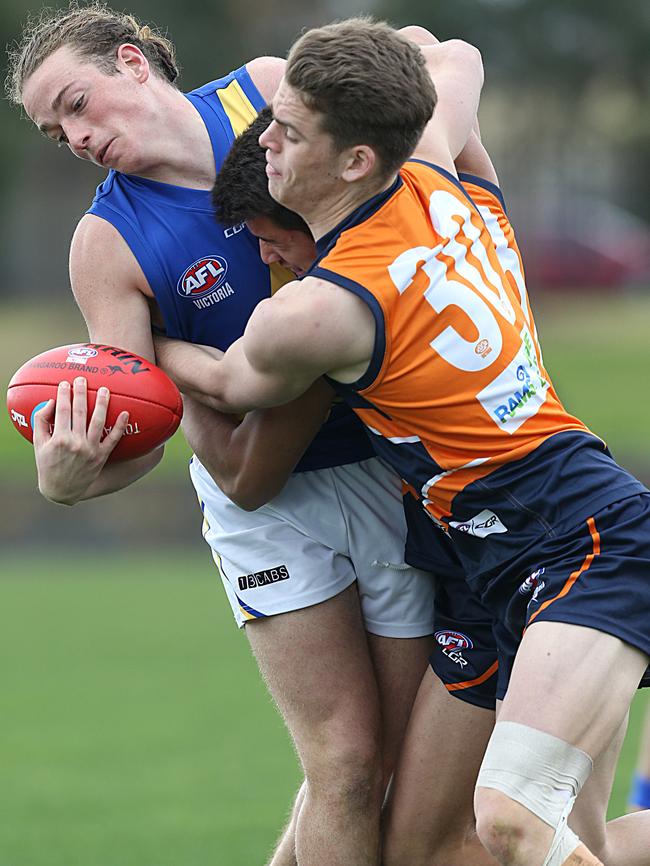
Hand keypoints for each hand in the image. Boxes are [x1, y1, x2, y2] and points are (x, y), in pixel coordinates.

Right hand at [33, 377, 129, 504]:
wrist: (62, 489)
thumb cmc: (48, 464)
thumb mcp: (38, 444)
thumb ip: (41, 421)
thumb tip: (52, 401)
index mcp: (59, 438)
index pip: (62, 410)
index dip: (64, 394)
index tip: (66, 383)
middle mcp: (75, 443)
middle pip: (80, 412)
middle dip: (82, 393)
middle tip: (84, 379)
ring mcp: (90, 449)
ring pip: (98, 422)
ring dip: (102, 404)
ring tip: (105, 389)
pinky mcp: (101, 456)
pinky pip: (113, 439)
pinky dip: (120, 427)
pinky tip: (126, 413)